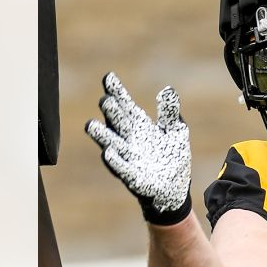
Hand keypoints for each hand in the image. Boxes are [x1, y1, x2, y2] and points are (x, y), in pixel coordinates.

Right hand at [85, 72, 192, 225]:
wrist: (174, 189)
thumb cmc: (172, 157)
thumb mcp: (176, 131)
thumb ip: (170, 113)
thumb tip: (167, 90)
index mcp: (139, 126)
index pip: (126, 106)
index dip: (117, 92)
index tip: (108, 77)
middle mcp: (130, 140)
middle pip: (118, 123)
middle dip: (112, 112)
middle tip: (105, 99)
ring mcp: (129, 158)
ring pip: (113, 144)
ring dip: (102, 136)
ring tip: (90, 125)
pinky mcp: (134, 177)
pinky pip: (123, 168)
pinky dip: (115, 161)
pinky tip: (108, 152)